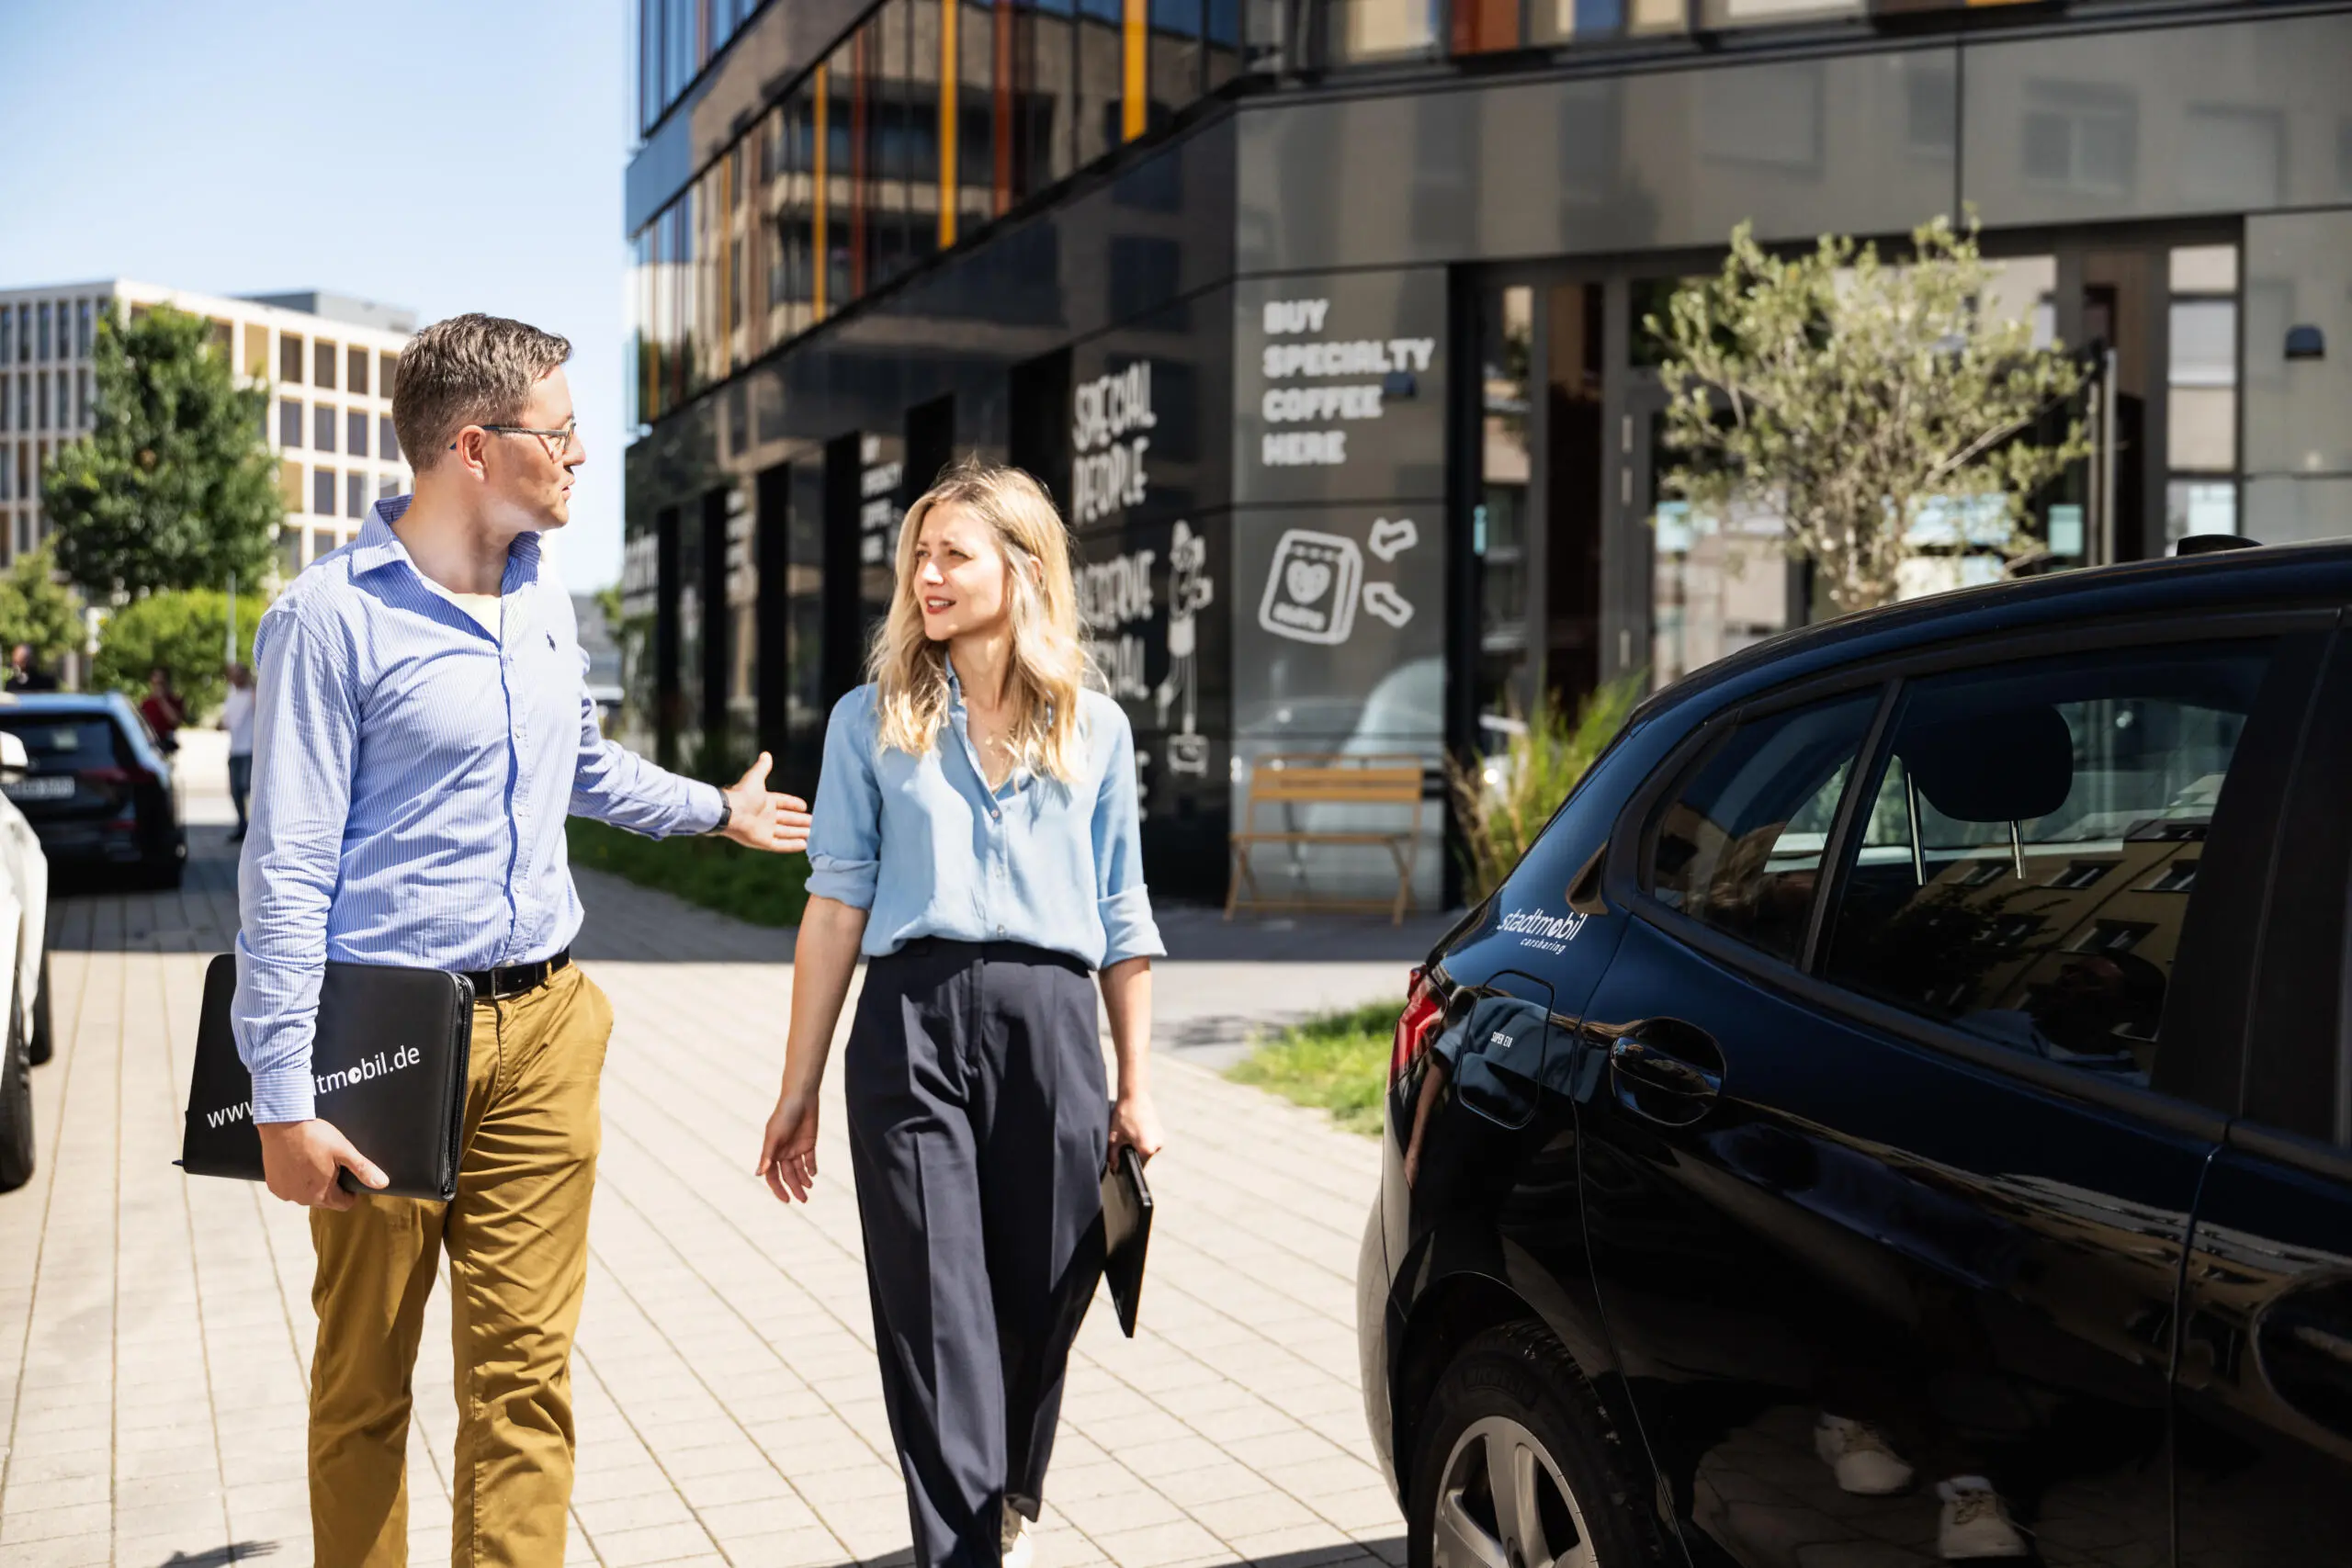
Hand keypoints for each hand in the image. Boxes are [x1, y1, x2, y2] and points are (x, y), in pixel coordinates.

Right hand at [257, 1119, 386, 1209]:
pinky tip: (298, 1163)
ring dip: (312, 1183)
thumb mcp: (344, 1150)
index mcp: (321, 1194)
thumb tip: (383, 1184)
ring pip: (306, 1194)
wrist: (282, 1123)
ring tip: (313, 1161)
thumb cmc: (314, 1136)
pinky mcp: (273, 1185)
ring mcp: (285, 1193)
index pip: (343, 1203)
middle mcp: (301, 1199)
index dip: (351, 1192)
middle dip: (331, 1185)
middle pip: (325, 1199)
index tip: (349, 1176)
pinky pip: (290, 1188)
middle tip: (330, 1163)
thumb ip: (363, 1169)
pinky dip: (295, 1180)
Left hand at [721, 752, 811, 853]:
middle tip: (814, 822)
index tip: (805, 806)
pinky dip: (792, 845)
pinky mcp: (763, 842)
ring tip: (813, 834)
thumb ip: (762, 768)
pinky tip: (804, 844)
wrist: (730, 812)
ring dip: (799, 833)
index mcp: (765, 802)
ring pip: (786, 832)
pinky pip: (781, 844)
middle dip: (800, 821)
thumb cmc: (743, 795)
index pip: (782, 803)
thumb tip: (766, 754)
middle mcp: (766, 816)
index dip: (793, 804)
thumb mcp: (755, 778)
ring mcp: (764, 830)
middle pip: (787, 819)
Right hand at [755, 1088, 820, 1202]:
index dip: (777, 1188)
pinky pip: (810, 1160)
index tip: (786, 1199)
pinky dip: (811, 1168)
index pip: (772, 1175)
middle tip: (803, 1200)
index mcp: (772, 1152)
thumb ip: (768, 1155)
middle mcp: (783, 1152)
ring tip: (809, 1190)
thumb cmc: (784, 1115)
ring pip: (799, 1170)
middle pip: (788, 1175)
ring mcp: (796, 1148)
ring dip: (803, 1181)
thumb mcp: (775, 1136)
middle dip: (794, 1188)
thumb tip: (758, 1174)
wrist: (801, 1098)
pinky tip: (813, 1175)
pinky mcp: (809, 1143)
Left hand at [1108, 1091, 1163, 1167]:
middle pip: (1143, 1159)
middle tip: (1123, 1142)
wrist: (1134, 1095)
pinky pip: (1151, 1143)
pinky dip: (1143, 1140)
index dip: (1128, 1165)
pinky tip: (1135, 1130)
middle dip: (1133, 1154)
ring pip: (1147, 1151)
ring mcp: (1161, 1139)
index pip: (1138, 1166)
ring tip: (1129, 1134)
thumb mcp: (1114, 1137)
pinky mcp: (1161, 1132)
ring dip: (1138, 1147)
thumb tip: (1114, 1167)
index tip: (1121, 1161)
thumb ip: (1113, 1156)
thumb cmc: (1124, 1114)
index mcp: (1147, 1148)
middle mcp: (1157, 1146)